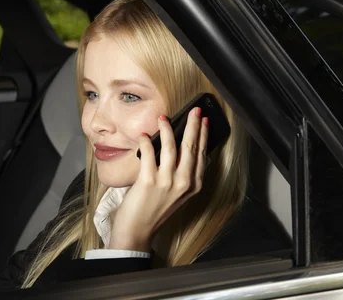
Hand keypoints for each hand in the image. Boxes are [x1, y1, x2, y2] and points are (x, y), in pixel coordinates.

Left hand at [108, 107, 207, 251]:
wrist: (138, 231)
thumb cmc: (155, 210)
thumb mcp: (178, 194)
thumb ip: (184, 174)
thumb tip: (182, 147)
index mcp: (194, 185)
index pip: (202, 154)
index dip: (204, 135)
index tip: (204, 121)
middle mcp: (184, 183)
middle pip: (191, 147)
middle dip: (193, 125)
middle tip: (195, 110)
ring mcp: (167, 182)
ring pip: (171, 147)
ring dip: (167, 129)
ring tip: (164, 117)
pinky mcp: (148, 181)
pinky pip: (149, 153)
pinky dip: (146, 142)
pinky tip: (144, 135)